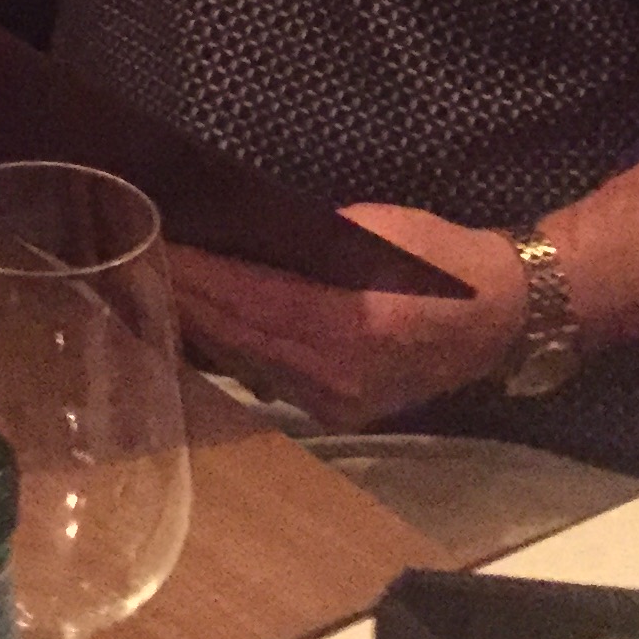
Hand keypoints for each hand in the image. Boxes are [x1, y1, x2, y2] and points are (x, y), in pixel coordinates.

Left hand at [166, 206, 528, 427]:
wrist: (500, 318)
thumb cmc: (442, 259)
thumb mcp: (379, 229)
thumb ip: (312, 238)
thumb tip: (245, 231)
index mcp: (351, 323)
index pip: (250, 299)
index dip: (198, 274)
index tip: (157, 245)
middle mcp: (336, 372)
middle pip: (239, 335)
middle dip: (187, 297)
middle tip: (139, 261)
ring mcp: (336, 400)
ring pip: (248, 361)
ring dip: (202, 325)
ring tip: (159, 288)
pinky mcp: (338, 410)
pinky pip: (270, 377)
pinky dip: (234, 348)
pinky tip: (206, 325)